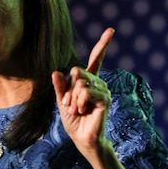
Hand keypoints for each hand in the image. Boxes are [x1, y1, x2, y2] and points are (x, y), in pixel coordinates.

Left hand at [51, 28, 114, 154]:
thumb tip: (56, 72)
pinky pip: (87, 91)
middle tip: (69, 104)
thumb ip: (60, 87)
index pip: (97, 58)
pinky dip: (80, 101)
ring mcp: (103, 90)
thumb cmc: (73, 121)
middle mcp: (98, 82)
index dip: (103, 44)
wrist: (81, 138)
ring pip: (82, 83)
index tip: (111, 30)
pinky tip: (82, 110)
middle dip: (69, 90)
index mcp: (88, 80)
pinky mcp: (105, 99)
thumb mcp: (62, 102)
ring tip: (76, 109)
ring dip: (73, 98)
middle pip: (79, 72)